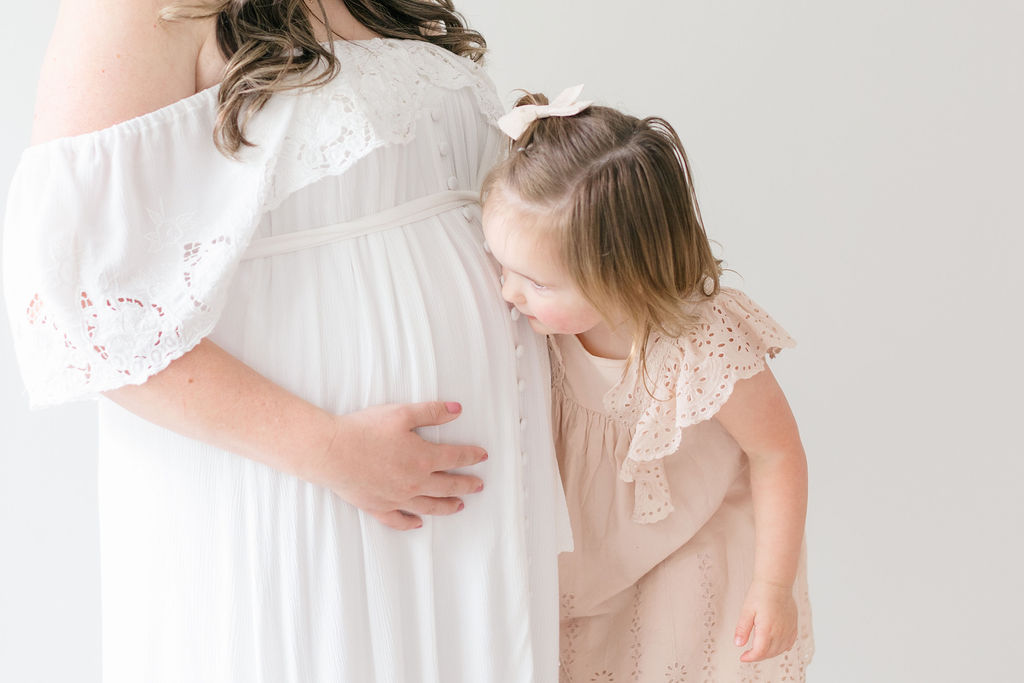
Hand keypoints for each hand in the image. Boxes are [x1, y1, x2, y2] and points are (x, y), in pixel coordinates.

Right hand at [302, 401, 487, 530]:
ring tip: (459, 506)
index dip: (471, 456)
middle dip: (466, 485)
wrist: (331, 452)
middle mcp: (414, 483)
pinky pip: (398, 520)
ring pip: (429, 506)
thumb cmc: (364, 430)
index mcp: (423, 459)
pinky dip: (410, 523)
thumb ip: (431, 412)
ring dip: (447, 506)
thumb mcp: (401, 414)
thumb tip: (457, 410)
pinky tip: (418, 523)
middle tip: (479, 486)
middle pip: (448, 486)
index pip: (455, 458)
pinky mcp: (377, 507)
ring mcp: (397, 498)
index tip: (482, 456)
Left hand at [733, 579, 798, 661]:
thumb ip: (742, 629)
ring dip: (769, 653)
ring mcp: (788, 630)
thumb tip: (738, 644)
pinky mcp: (793, 626)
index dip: (750, 658)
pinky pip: (789, 643)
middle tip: (748, 653)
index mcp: (767, 630)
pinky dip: (782, 648)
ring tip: (759, 650)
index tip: (743, 657)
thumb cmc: (760, 593)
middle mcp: (780, 632)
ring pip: (780, 650)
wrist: (776, 582)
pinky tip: (776, 646)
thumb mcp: (746, 611)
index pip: (759, 652)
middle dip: (758, 656)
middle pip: (769, 653)